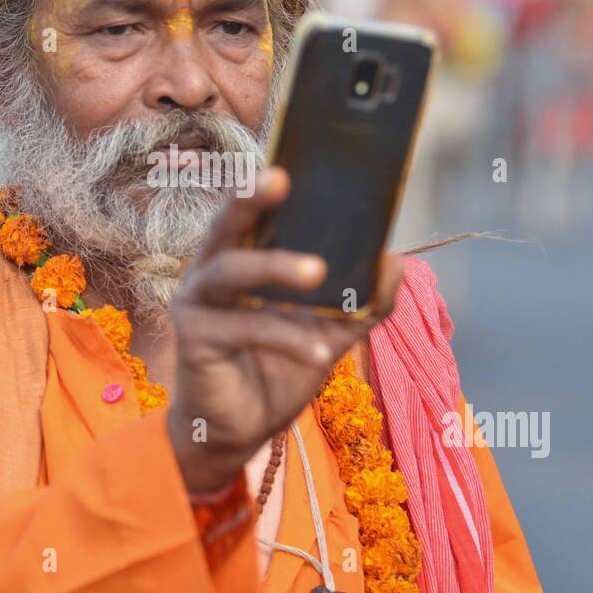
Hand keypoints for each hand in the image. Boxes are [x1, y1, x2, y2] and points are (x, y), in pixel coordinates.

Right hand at [166, 167, 405, 493]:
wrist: (237, 432)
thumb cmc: (274, 371)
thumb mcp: (327, 335)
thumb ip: (361, 304)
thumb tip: (398, 262)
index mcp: (241, 258)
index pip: (253, 212)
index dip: (267, 185)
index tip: (293, 160)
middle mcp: (212, 270)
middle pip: (227, 223)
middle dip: (250, 197)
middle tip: (279, 177)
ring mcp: (197, 301)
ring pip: (231, 270)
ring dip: (275, 267)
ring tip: (318, 272)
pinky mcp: (195, 337)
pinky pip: (244, 328)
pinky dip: (286, 337)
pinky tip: (319, 352)